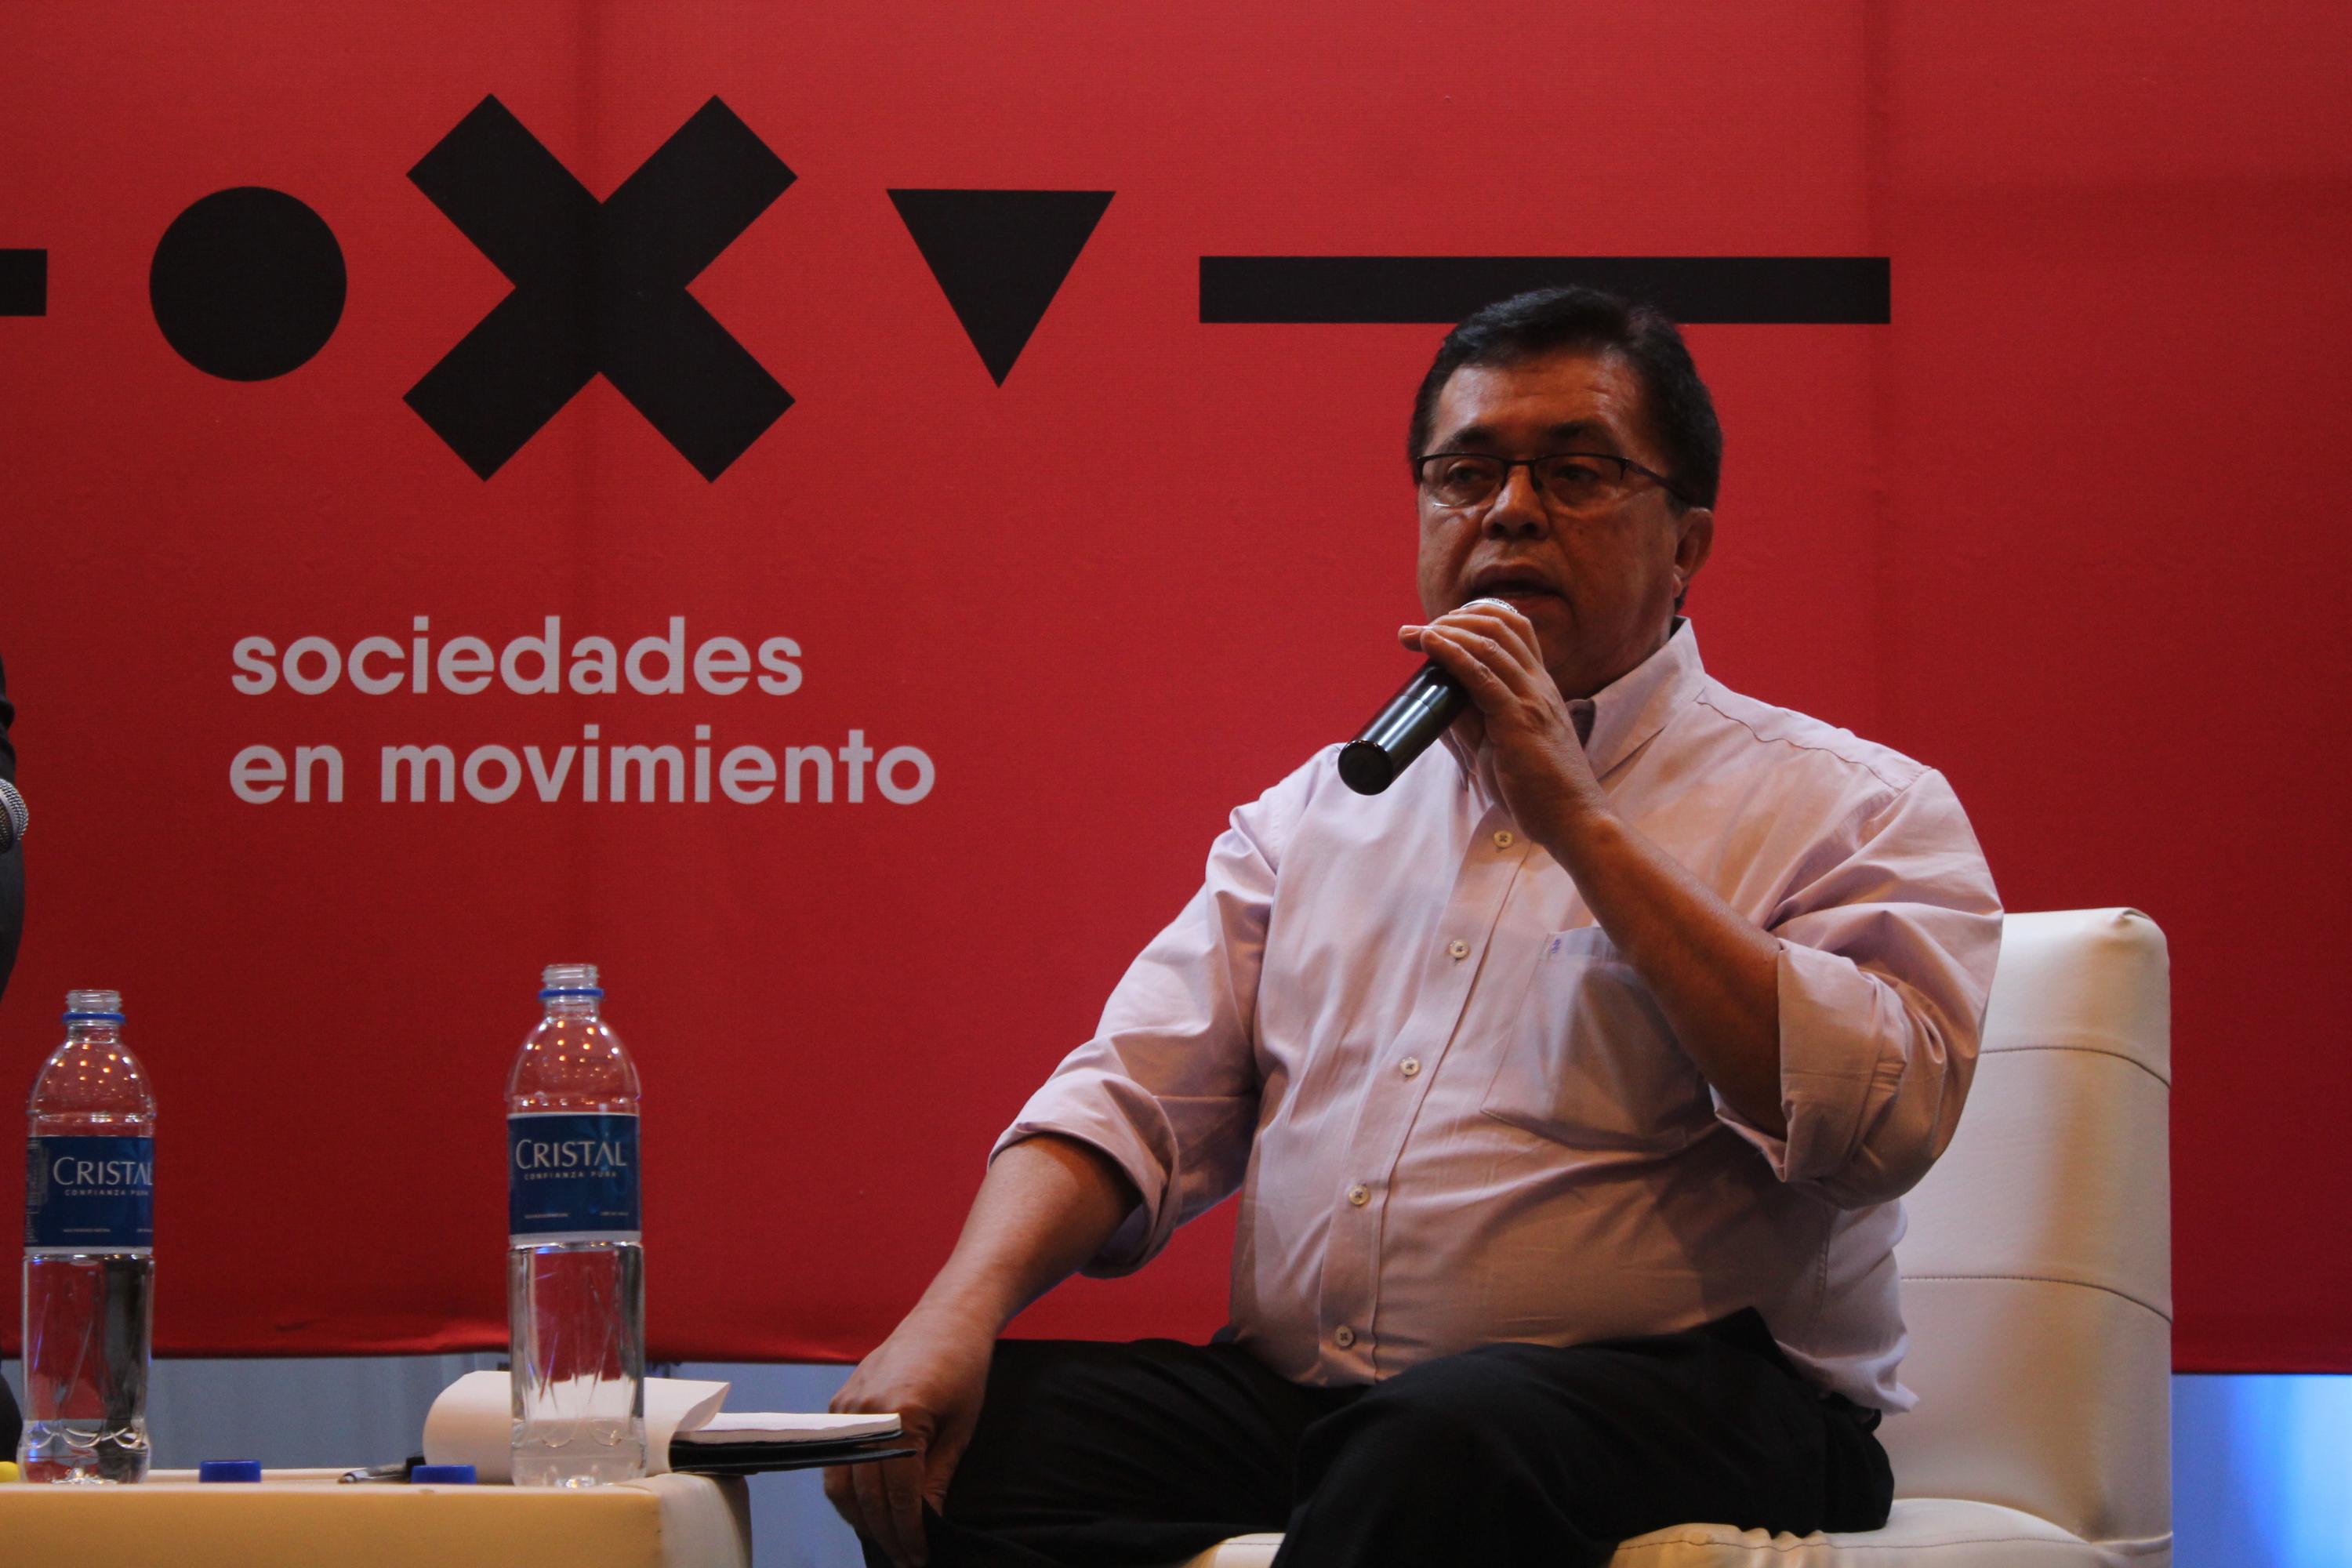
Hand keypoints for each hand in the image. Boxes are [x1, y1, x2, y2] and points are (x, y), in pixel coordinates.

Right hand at [823, 1304, 996, 1567]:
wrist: (948, 1318)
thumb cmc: (963, 1368)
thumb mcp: (961, 1428)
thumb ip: (937, 1478)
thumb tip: (927, 1523)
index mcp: (899, 1416)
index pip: (897, 1493)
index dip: (908, 1531)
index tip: (919, 1556)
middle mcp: (863, 1413)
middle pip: (863, 1494)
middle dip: (883, 1533)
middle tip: (903, 1557)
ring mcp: (845, 1407)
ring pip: (839, 1481)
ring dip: (859, 1517)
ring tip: (886, 1538)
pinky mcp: (839, 1403)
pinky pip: (835, 1457)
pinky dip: (849, 1487)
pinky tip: (869, 1504)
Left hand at [1400, 598, 1604, 842]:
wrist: (1573, 819)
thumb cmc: (1538, 790)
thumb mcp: (1501, 744)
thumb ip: (1474, 720)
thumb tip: (1439, 700)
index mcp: (1540, 687)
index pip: (1516, 629)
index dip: (1477, 617)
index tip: (1441, 626)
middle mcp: (1539, 685)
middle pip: (1499, 627)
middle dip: (1454, 620)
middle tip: (1418, 631)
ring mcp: (1532, 699)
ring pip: (1489, 644)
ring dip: (1447, 632)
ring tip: (1415, 635)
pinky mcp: (1519, 719)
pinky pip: (1482, 675)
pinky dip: (1452, 654)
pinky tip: (1431, 645)